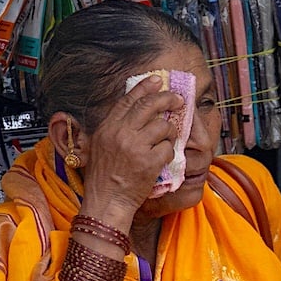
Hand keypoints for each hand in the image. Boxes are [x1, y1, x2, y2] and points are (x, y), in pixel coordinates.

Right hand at [79, 75, 183, 217]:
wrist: (106, 200)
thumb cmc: (104, 175)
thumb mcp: (100, 145)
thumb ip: (116, 127)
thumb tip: (138, 111)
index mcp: (108, 127)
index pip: (128, 100)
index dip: (144, 87)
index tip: (157, 80)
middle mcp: (121, 133)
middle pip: (150, 106)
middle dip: (168, 99)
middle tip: (179, 99)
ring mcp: (135, 147)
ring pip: (164, 126)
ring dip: (170, 134)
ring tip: (165, 142)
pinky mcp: (149, 161)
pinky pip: (169, 148)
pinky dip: (168, 153)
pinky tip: (162, 160)